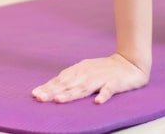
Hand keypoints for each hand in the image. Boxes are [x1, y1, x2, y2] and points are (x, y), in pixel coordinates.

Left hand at [32, 53, 148, 104]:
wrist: (129, 62)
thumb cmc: (104, 69)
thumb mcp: (85, 71)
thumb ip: (70, 80)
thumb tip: (51, 90)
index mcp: (79, 70)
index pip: (60, 80)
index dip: (48, 87)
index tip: (35, 94)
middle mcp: (87, 74)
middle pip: (68, 84)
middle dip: (53, 91)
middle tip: (40, 98)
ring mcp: (101, 78)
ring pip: (84, 87)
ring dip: (71, 94)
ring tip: (59, 100)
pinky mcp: (115, 83)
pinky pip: (108, 90)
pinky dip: (103, 95)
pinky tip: (98, 102)